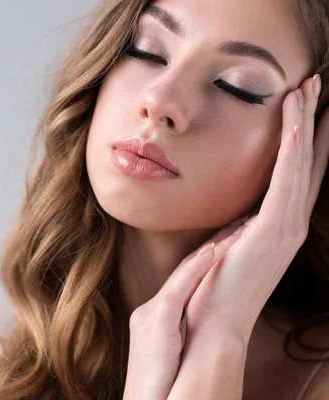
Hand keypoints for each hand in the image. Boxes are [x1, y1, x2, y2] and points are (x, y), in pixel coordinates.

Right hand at [122, 215, 250, 399]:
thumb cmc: (162, 388)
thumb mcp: (174, 354)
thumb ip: (184, 330)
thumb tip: (204, 322)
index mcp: (157, 316)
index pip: (188, 278)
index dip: (212, 254)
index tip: (235, 235)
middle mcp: (152, 310)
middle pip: (188, 268)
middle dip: (218, 241)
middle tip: (244, 218)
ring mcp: (151, 315)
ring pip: (186, 273)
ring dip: (217, 248)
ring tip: (242, 226)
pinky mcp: (156, 324)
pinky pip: (179, 290)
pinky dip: (198, 270)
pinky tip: (215, 251)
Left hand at [184, 74, 328, 340]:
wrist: (215, 323)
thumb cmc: (217, 287)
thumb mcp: (231, 247)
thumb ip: (241, 228)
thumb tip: (241, 215)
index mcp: (279, 224)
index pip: (299, 173)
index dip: (307, 138)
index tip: (309, 107)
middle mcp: (290, 222)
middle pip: (309, 161)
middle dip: (314, 120)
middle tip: (318, 84)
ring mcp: (285, 227)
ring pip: (301, 164)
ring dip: (305, 123)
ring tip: (310, 88)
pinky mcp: (272, 230)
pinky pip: (285, 181)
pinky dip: (293, 150)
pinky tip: (295, 123)